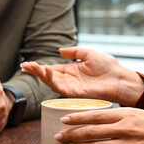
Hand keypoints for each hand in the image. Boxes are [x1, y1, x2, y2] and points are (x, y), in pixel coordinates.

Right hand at [21, 47, 143, 105]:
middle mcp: (68, 80)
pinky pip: (59, 87)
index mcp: (71, 71)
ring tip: (31, 67)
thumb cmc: (108, 67)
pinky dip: (51, 80)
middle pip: (47, 76)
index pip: (51, 69)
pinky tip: (45, 71)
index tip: (27, 63)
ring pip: (50, 82)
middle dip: (35, 71)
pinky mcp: (75, 93)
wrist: (120, 79)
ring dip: (40, 74)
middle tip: (24, 66)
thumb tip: (59, 50)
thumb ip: (74, 52)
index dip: (39, 67)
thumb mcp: (89, 54)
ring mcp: (71, 87)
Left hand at [54, 108, 143, 143]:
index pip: (95, 116)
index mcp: (125, 114)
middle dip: (71, 135)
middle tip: (58, 136)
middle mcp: (125, 129)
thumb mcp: (134, 112)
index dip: (77, 118)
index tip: (63, 120)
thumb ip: (114, 115)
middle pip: (91, 132)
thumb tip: (91, 119)